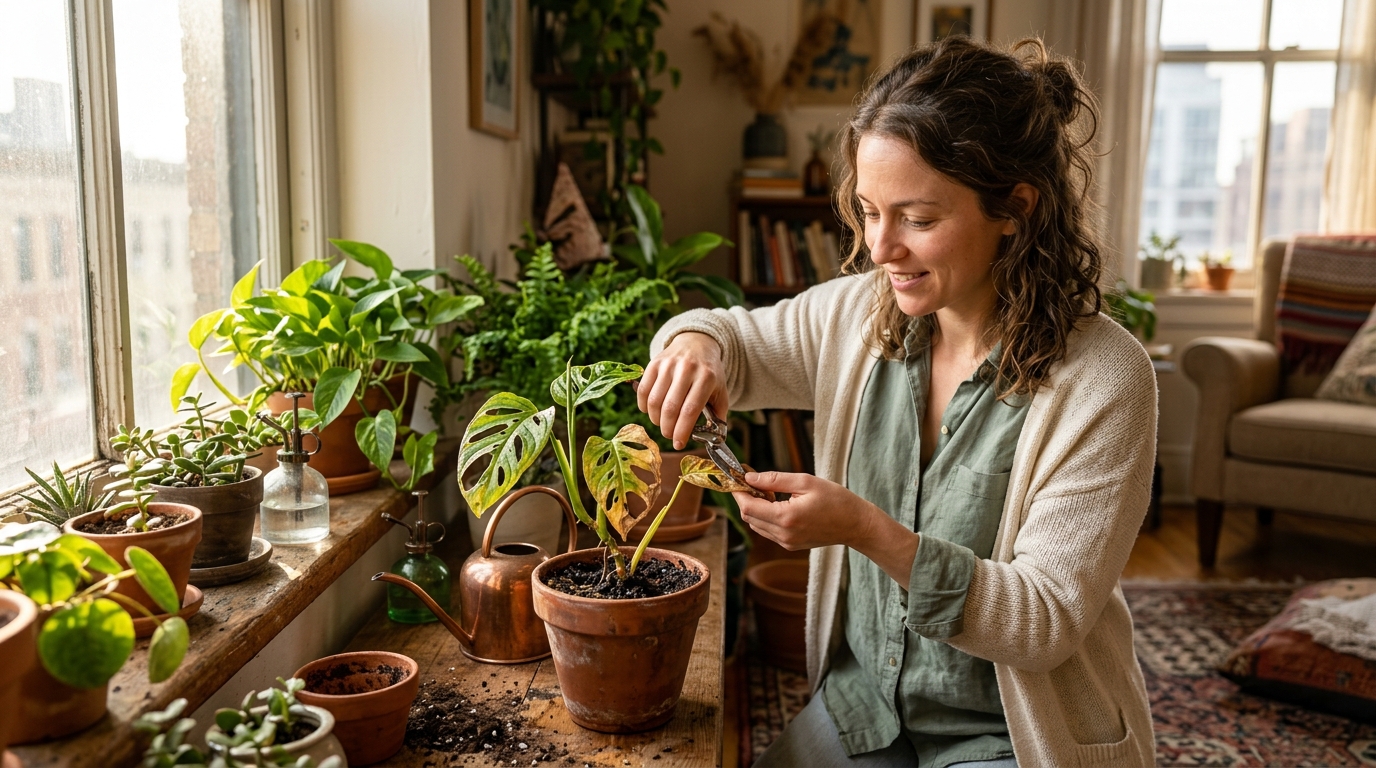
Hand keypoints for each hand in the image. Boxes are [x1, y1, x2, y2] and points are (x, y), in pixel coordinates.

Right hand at [638, 332, 728, 449]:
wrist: (696, 343)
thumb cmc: (709, 373)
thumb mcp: (720, 391)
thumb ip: (719, 415)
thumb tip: (714, 439)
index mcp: (706, 378)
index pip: (690, 410)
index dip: (682, 431)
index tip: (678, 444)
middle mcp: (687, 369)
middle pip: (670, 407)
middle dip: (667, 428)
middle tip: (669, 435)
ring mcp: (669, 365)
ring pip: (654, 401)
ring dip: (655, 419)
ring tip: (662, 423)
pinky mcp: (654, 363)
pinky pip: (643, 390)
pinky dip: (644, 406)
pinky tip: (651, 411)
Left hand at [733, 471, 876, 550]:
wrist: (856, 524)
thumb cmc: (836, 500)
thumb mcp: (805, 482)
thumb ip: (774, 479)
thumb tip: (749, 477)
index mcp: (786, 518)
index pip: (748, 507)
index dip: (738, 492)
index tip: (737, 478)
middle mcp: (783, 535)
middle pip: (749, 517)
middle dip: (746, 498)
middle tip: (752, 480)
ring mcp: (786, 543)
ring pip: (757, 525)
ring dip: (756, 508)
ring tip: (769, 491)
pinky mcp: (791, 545)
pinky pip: (768, 531)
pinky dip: (766, 516)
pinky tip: (777, 503)